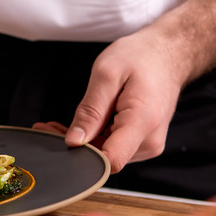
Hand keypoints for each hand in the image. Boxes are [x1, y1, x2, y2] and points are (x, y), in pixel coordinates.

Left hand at [34, 28, 187, 172]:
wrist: (168, 54)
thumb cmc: (141, 57)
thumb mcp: (107, 74)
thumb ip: (90, 110)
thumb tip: (74, 141)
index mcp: (142, 122)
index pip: (109, 161)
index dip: (80, 154)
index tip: (58, 137)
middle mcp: (149, 141)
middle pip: (103, 159)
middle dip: (74, 146)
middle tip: (47, 127)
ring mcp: (147, 144)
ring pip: (105, 155)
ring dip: (82, 142)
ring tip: (57, 125)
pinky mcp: (142, 143)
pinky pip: (112, 147)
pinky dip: (93, 138)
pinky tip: (80, 126)